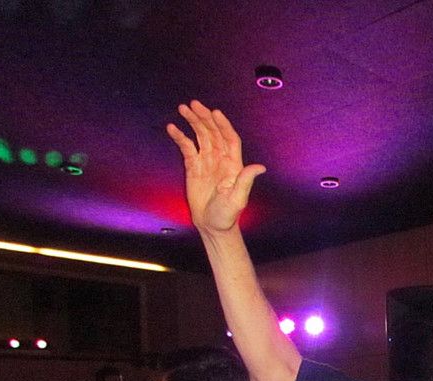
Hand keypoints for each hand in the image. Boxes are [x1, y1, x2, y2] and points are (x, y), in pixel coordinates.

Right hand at [166, 100, 265, 233]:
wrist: (212, 225)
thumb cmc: (227, 215)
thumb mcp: (238, 199)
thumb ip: (245, 181)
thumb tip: (260, 167)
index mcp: (233, 165)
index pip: (229, 139)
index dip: (223, 125)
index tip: (215, 113)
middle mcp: (220, 160)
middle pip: (213, 133)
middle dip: (205, 118)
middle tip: (193, 104)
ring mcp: (207, 162)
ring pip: (200, 137)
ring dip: (193, 122)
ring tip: (183, 109)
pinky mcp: (193, 167)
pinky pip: (187, 148)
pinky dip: (180, 137)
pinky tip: (172, 128)